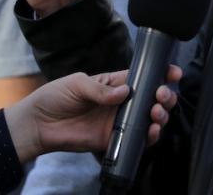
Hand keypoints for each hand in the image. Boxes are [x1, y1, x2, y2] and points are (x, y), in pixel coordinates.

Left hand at [4, 66, 182, 162]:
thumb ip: (101, 89)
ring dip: (160, 114)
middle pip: (153, 98)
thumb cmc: (55, 97)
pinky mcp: (114, 139)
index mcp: (115, 83)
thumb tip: (125, 92)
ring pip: (150, 118)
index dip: (161, 73)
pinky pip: (137, 138)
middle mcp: (122, 101)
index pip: (144, 76)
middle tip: (162, 95)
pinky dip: (149, 136)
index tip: (173, 73)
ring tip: (156, 113)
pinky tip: (152, 131)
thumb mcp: (77, 84)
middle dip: (165, 95)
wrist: (39, 124)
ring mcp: (119, 120)